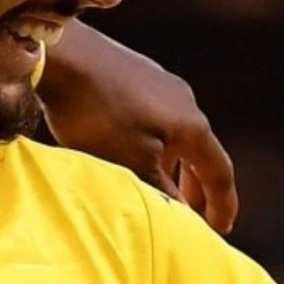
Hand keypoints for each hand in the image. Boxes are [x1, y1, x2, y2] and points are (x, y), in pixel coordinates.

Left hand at [37, 21, 237, 233]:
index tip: (219, 229)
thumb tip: (183, 215)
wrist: (61, 55)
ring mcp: (156, 80)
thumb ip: (161, 191)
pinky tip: (125, 146)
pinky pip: (151, 115)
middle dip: (195, 185)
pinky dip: (150, 140)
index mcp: (192, 125)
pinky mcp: (130, 71)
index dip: (221, 204)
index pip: (219, 172)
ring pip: (172, 132)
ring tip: (155, 183)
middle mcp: (182, 99)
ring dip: (170, 162)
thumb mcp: (130, 162)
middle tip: (189, 212)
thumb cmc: (97, 113)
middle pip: (198, 150)